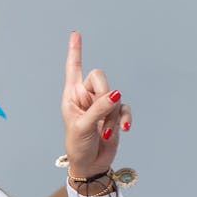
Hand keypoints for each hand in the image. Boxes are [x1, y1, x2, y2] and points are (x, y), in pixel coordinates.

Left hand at [61, 31, 130, 177]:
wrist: (89, 163)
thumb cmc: (78, 145)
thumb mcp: (83, 126)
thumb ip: (99, 108)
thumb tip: (115, 93)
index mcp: (71, 95)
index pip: (73, 68)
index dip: (75, 51)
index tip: (75, 33)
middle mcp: (86, 96)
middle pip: (100, 77)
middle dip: (102, 96)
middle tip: (98, 117)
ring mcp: (102, 104)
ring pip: (114, 95)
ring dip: (111, 115)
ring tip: (102, 131)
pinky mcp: (115, 114)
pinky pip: (124, 108)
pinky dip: (124, 118)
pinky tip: (122, 130)